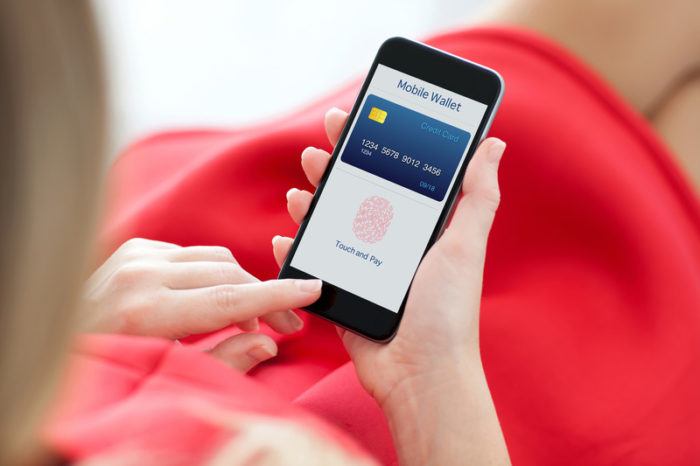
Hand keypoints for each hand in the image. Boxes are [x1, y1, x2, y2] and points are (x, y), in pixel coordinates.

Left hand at [84, 238, 320, 371]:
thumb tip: (265, 342)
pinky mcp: (133, 247)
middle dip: (264, 297)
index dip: (276, 296)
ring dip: (239, 285)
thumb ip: (221, 363)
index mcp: (146, 312)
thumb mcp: (161, 382)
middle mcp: (140, 274)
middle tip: (286, 325)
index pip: (230, 298)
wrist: (52, 344)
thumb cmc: (103, 373)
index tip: (312, 290)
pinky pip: (192, 253)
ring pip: (216, 257)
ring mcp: (134, 255)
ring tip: (246, 320)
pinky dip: (211, 275)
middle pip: (230, 272)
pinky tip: (208, 302)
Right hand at [273, 108, 509, 464]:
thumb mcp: (465, 244)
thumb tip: (493, 143)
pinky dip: (295, 253)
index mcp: (418, 228)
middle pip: (355, 195)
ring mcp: (362, 268)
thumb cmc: (448, 311)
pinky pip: (312, 267)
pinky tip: (286, 237)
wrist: (421, 373)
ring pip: (329, 226)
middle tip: (319, 146)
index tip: (356, 117)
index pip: (391, 175)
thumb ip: (476, 194)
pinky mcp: (341, 294)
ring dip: (311, 203)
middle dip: (334, 167)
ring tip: (300, 189)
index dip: (372, 145)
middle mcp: (388, 244)